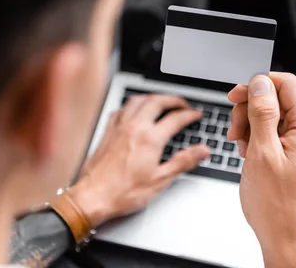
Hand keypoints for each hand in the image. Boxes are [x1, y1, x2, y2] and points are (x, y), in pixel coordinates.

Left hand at [69, 94, 210, 226]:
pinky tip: (134, 111)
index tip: (196, 114)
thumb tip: (201, 151)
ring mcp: (119, 128)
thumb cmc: (123, 192)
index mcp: (150, 138)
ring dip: (153, 97)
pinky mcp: (108, 132)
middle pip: (157, 101)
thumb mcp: (161, 180)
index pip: (175, 118)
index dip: (189, 114)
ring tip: (161, 101)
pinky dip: (131, 106)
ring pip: (137, 100)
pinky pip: (121, 110)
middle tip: (183, 104)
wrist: (93, 196)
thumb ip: (183, 162)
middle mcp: (134, 128)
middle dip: (173, 99)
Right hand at [228, 73, 295, 267]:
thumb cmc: (277, 205)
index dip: (257, 86)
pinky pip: (273, 131)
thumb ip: (262, 113)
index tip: (236, 96)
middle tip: (236, 129)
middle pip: (277, 98)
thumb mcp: (262, 153)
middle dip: (250, 109)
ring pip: (271, 114)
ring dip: (250, 125)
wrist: (284, 236)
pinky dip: (256, 137)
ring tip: (242, 146)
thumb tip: (260, 83)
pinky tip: (249, 153)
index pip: (286, 84)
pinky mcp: (295, 151)